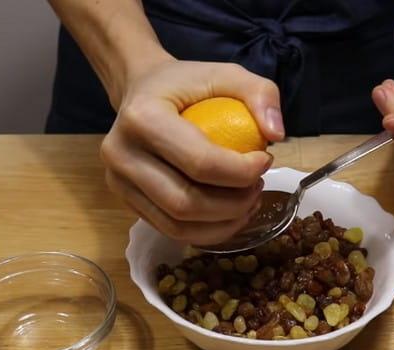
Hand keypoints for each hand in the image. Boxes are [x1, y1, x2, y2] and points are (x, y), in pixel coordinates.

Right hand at [101, 59, 284, 243]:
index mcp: (142, 118)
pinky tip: (229, 216)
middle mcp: (121, 155)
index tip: (265, 160)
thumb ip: (260, 93)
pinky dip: (206, 232)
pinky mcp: (124, 201)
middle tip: (258, 187)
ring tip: (247, 203)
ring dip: (222, 224)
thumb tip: (276, 135)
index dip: (242, 172)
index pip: (199, 162)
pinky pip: (170, 230)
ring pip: (177, 226)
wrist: (138, 92)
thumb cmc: (184, 84)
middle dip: (233, 204)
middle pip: (186, 203)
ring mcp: (118, 183)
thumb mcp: (225, 73)